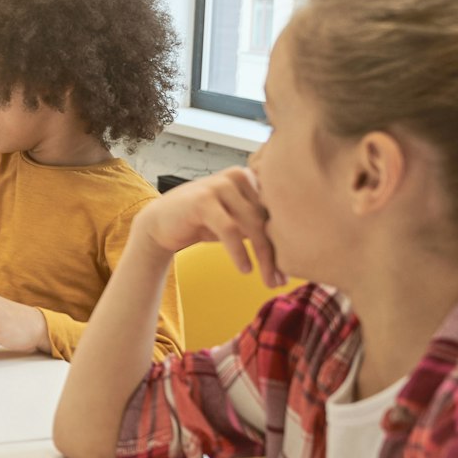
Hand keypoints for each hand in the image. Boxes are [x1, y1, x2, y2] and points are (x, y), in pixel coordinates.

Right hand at [134, 167, 285, 287]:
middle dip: (276, 254)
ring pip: (253, 226)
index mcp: (250, 177)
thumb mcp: (236, 220)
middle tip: (281, 281)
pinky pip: (230, 230)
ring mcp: (220, 186)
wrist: (160, 222)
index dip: (287, 240)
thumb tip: (297, 249)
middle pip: (267, 219)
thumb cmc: (203, 222)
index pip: (277, 210)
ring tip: (269, 281)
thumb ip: (260, 224)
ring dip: (264, 258)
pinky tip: (245, 270)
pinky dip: (240, 252)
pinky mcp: (203, 201)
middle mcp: (238, 176)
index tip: (291, 269)